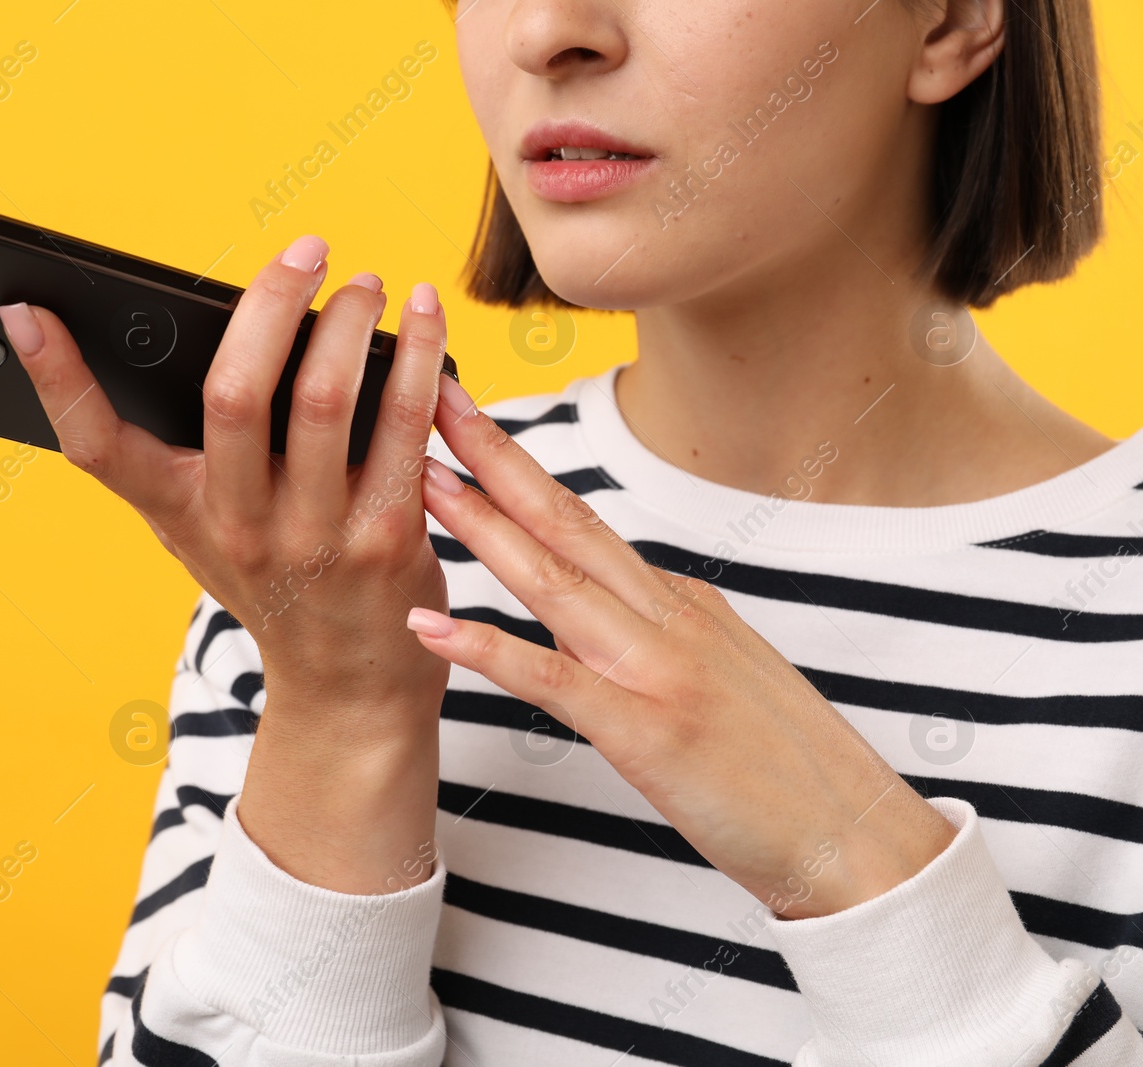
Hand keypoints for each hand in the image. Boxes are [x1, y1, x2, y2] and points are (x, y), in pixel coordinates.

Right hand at [0, 236, 452, 890]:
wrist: (349, 687)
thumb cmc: (274, 583)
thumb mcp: (206, 530)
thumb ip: (191, 453)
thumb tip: (207, 335)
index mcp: (179, 513)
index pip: (97, 447)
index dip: (56, 378)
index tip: (24, 311)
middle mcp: (238, 526)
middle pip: (234, 395)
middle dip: (270, 304)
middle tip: (306, 251)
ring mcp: (314, 538)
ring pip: (327, 401)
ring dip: (352, 322)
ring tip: (366, 284)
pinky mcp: (387, 539)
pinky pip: (406, 428)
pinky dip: (420, 360)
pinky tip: (424, 319)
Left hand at [408, 374, 957, 917]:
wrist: (863, 838)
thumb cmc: (790, 768)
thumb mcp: (725, 674)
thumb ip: (660, 637)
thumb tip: (598, 617)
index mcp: (680, 603)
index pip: (582, 523)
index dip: (518, 470)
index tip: (468, 423)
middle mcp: (668, 619)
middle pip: (565, 523)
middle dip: (492, 458)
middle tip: (430, 398)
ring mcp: (659, 671)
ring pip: (553, 582)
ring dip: (481, 526)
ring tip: (419, 479)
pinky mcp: (648, 734)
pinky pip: (552, 681)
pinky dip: (487, 649)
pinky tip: (432, 626)